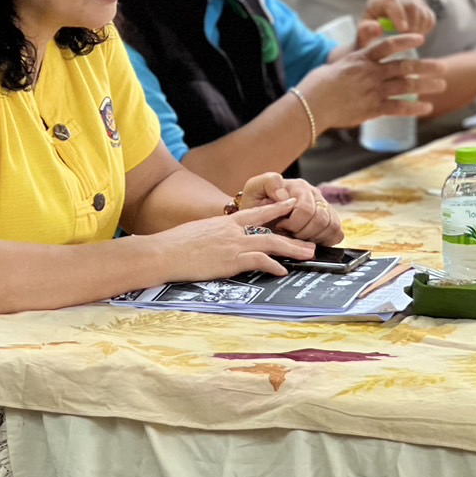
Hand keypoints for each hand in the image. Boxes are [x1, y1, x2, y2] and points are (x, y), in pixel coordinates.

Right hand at [153, 200, 314, 279]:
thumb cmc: (175, 245)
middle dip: (293, 236)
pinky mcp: (230, 260)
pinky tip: (282, 271)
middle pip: (270, 230)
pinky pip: (258, 261)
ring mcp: (233, 244)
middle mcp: (233, 230)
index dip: (276, 208)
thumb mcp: (199, 233)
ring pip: (271, 244)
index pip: (256, 212)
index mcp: (225, 222)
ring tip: (308, 255)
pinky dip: (273, 266)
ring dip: (292, 250)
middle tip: (311, 241)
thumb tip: (220, 243)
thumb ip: (215, 235)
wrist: (164, 252)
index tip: (292, 204)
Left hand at [238, 173, 343, 245]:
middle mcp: (315, 194)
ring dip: (313, 237)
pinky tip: (308, 240)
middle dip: (302, 232)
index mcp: (299, 186)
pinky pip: (337, 234)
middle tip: (288, 234)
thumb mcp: (254, 189)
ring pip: (331, 227)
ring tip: (296, 236)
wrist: (260, 214)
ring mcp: (325, 207)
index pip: (306, 209)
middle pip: (321, 220)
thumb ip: (267, 183)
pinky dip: (325, 240)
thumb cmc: (258, 204)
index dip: (292, 224)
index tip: (279, 226)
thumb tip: (284, 193)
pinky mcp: (331, 220)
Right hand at [303, 33, 447, 129]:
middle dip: (426, 67)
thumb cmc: (319, 83)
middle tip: (443, 67)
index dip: (405, 41)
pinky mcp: (372, 109)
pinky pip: (398, 108)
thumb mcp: (337, 63)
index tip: (420, 39)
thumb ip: (354, 59)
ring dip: (427, 85)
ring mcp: (374, 91)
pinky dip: (414, 108)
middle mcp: (371, 73)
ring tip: (442, 86)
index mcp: (362, 59)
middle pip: (405, 67)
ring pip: (406, 86)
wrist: (312, 103)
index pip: (388, 45)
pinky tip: (427, 108)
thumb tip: (358, 57)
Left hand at [362, 0, 435, 37]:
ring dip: (420, 28)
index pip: (392, 1)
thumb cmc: (369, 32)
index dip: (399, 14)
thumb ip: (366, 31)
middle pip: (411, 5)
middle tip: (408, 39)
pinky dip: (426, 28)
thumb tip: (379, 28)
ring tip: (410, 39)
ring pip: (423, 11)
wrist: (378, 29)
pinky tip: (416, 35)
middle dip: (412, 24)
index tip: (403, 30)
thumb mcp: (363, 33)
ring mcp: (411, 0)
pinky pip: (430, 17)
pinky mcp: (421, 7)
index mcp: (380, 1)